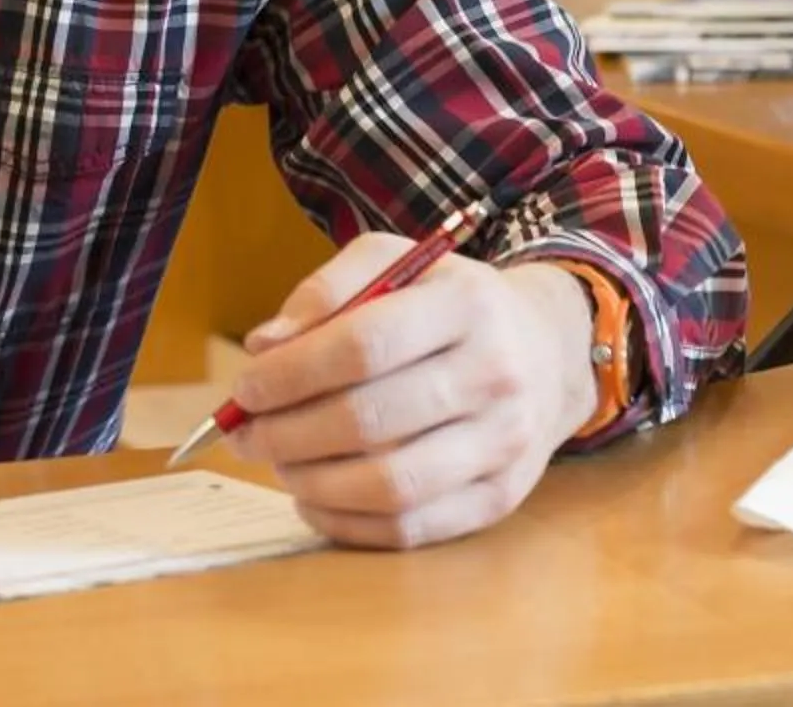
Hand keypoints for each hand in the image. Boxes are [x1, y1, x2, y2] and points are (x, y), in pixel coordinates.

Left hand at [222, 233, 597, 550]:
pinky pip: (410, 529)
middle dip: (287, 433)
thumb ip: (328, 289)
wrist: (546, 351)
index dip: (292, 373)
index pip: (364, 345)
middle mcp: (496, 374)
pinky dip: (346, 524)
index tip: (246, 386)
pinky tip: (313, 499)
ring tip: (278, 463)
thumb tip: (265, 345)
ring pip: (389, 484)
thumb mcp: (397, 262)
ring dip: (311, 482)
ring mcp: (504, 444)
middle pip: (370, 419)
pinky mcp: (499, 498)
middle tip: (246, 433)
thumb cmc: (448, 304)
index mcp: (468, 304)